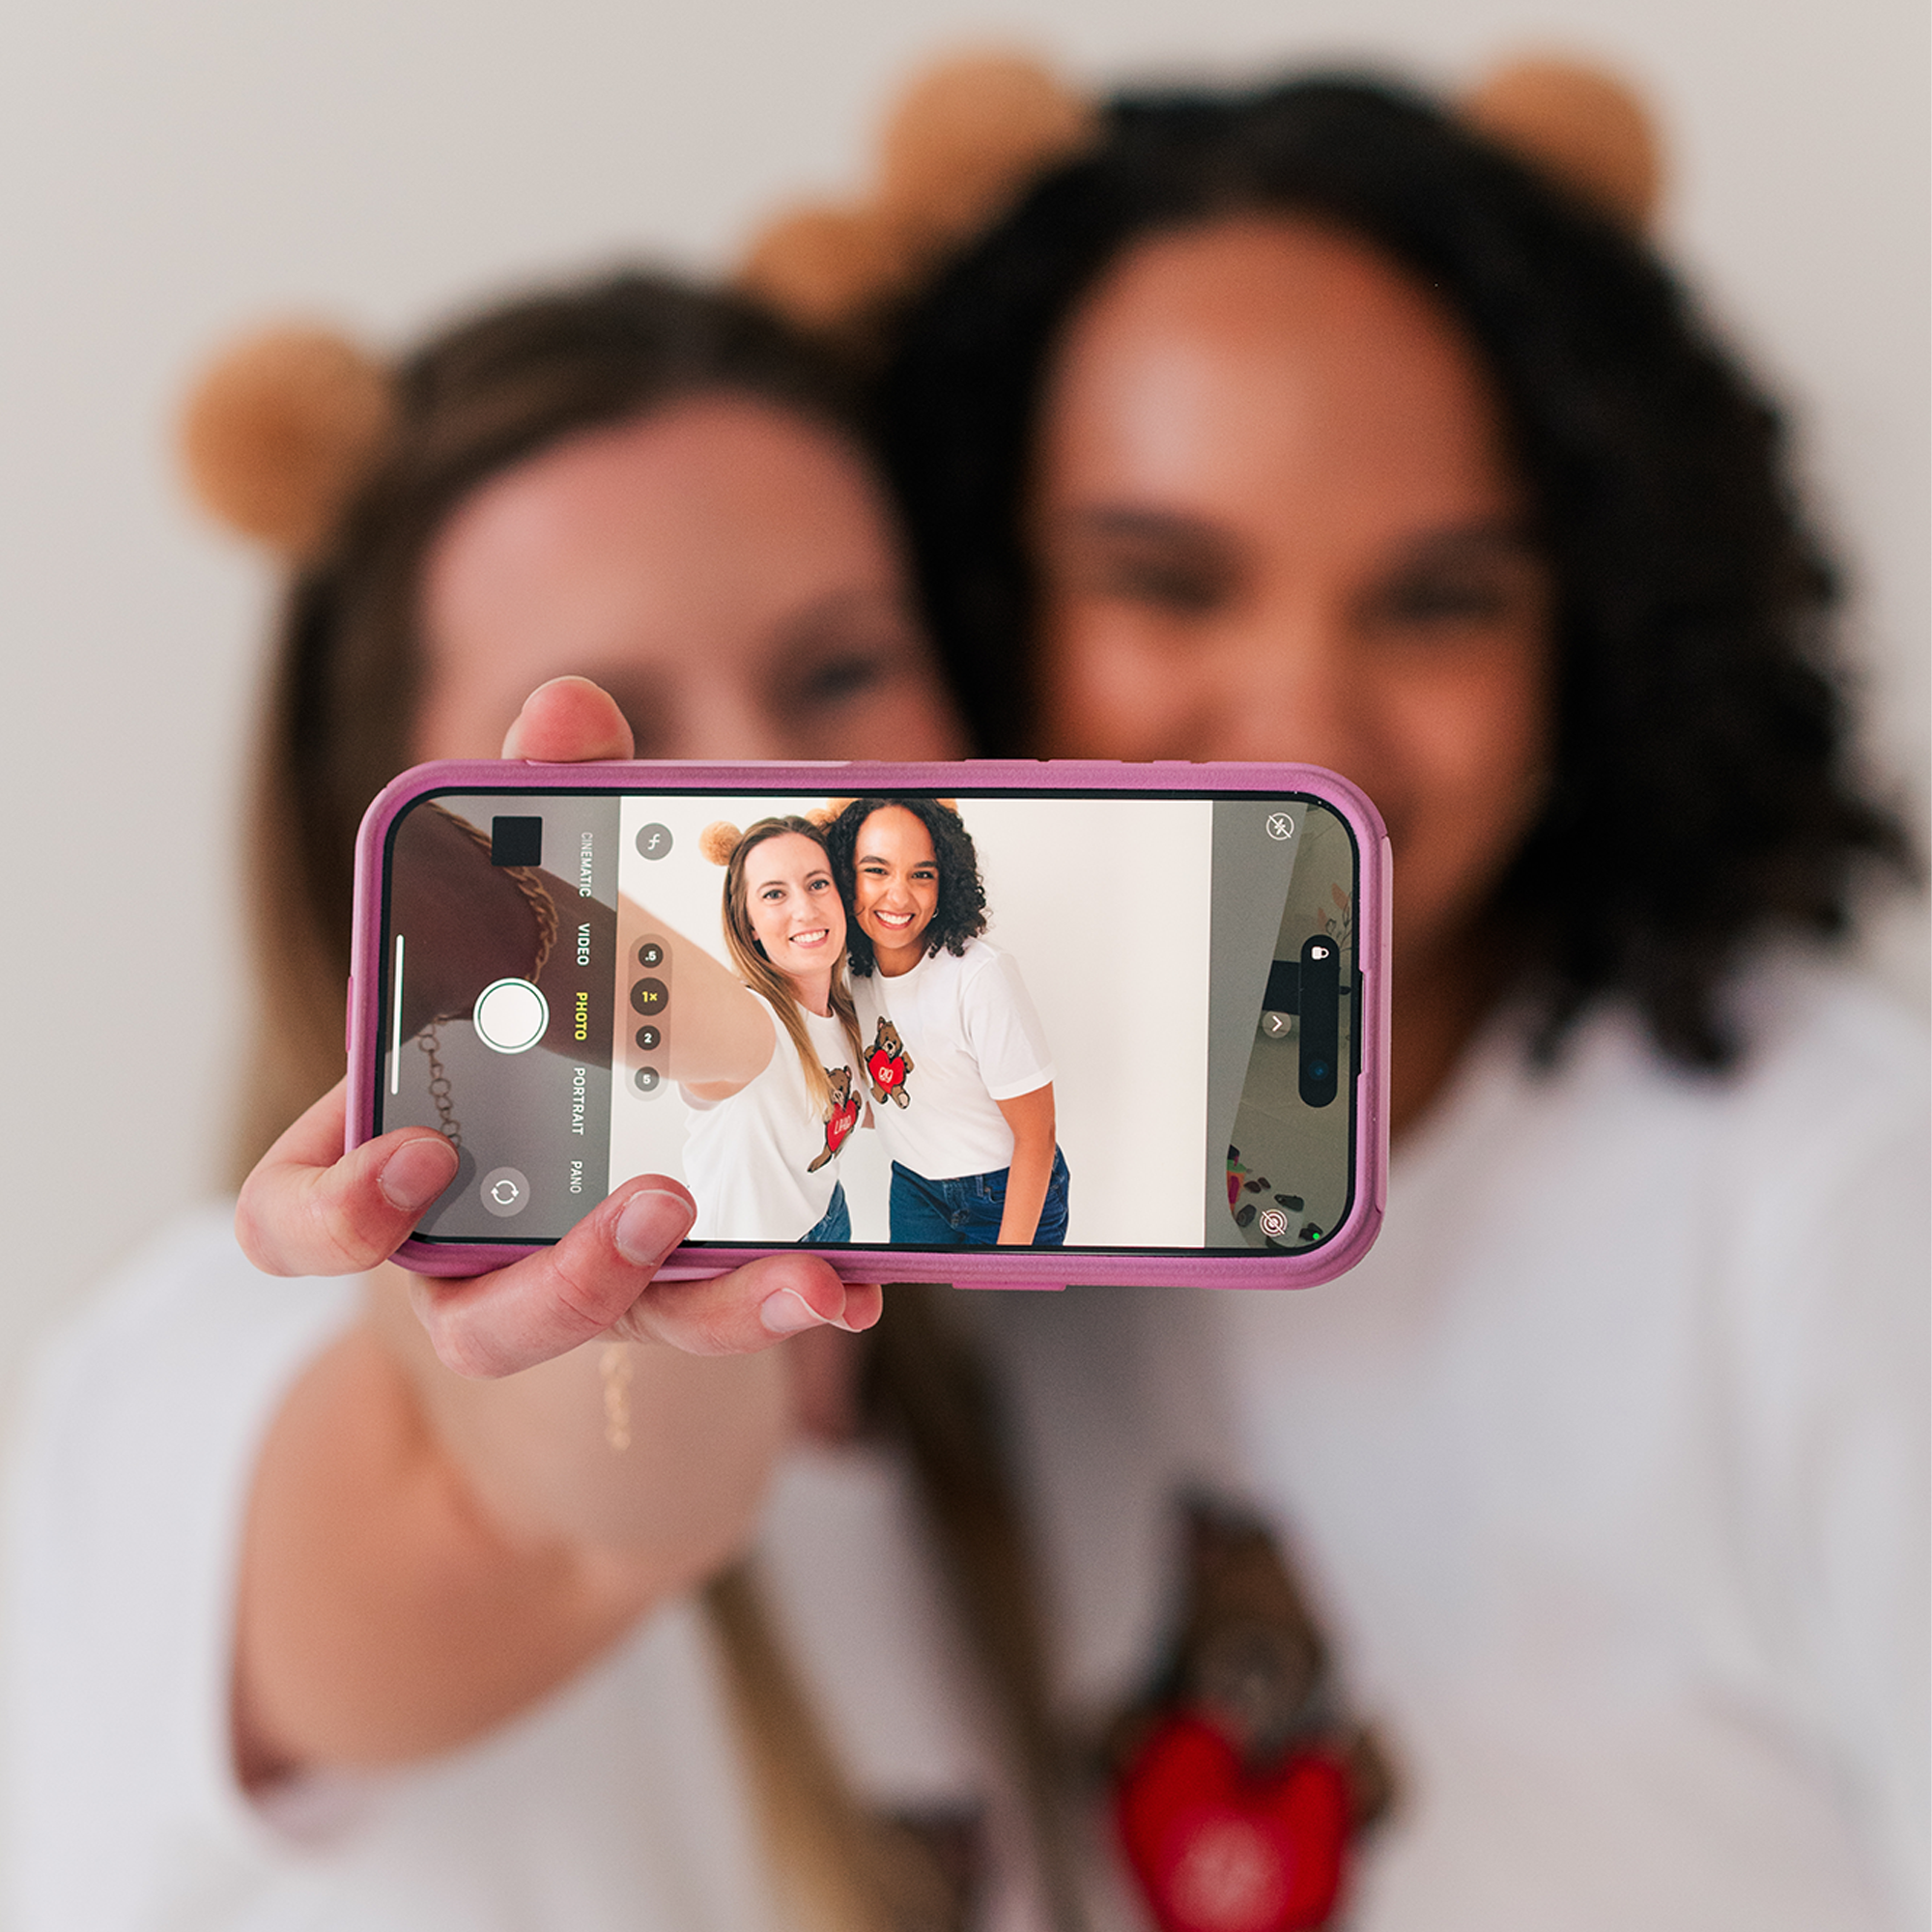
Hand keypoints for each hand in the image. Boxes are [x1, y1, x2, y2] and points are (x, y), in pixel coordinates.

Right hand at [233, 676, 880, 1375]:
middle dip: (562, 1279)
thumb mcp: (540, 907)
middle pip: (475, 1317)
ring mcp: (577, 1286)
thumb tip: (571, 704)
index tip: (417, 1156)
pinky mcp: (668, 1298)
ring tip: (799, 1267)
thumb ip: (538, 807)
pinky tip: (859, 1279)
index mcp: (395, 1155)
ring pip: (618, 1338)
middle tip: (655, 1206)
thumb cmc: (536, 1006)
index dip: (335, 1210)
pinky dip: (785, 1298)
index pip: (300, 1220)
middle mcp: (471, 1247)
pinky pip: (718, 1319)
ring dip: (708, 1307)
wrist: (595, 1123)